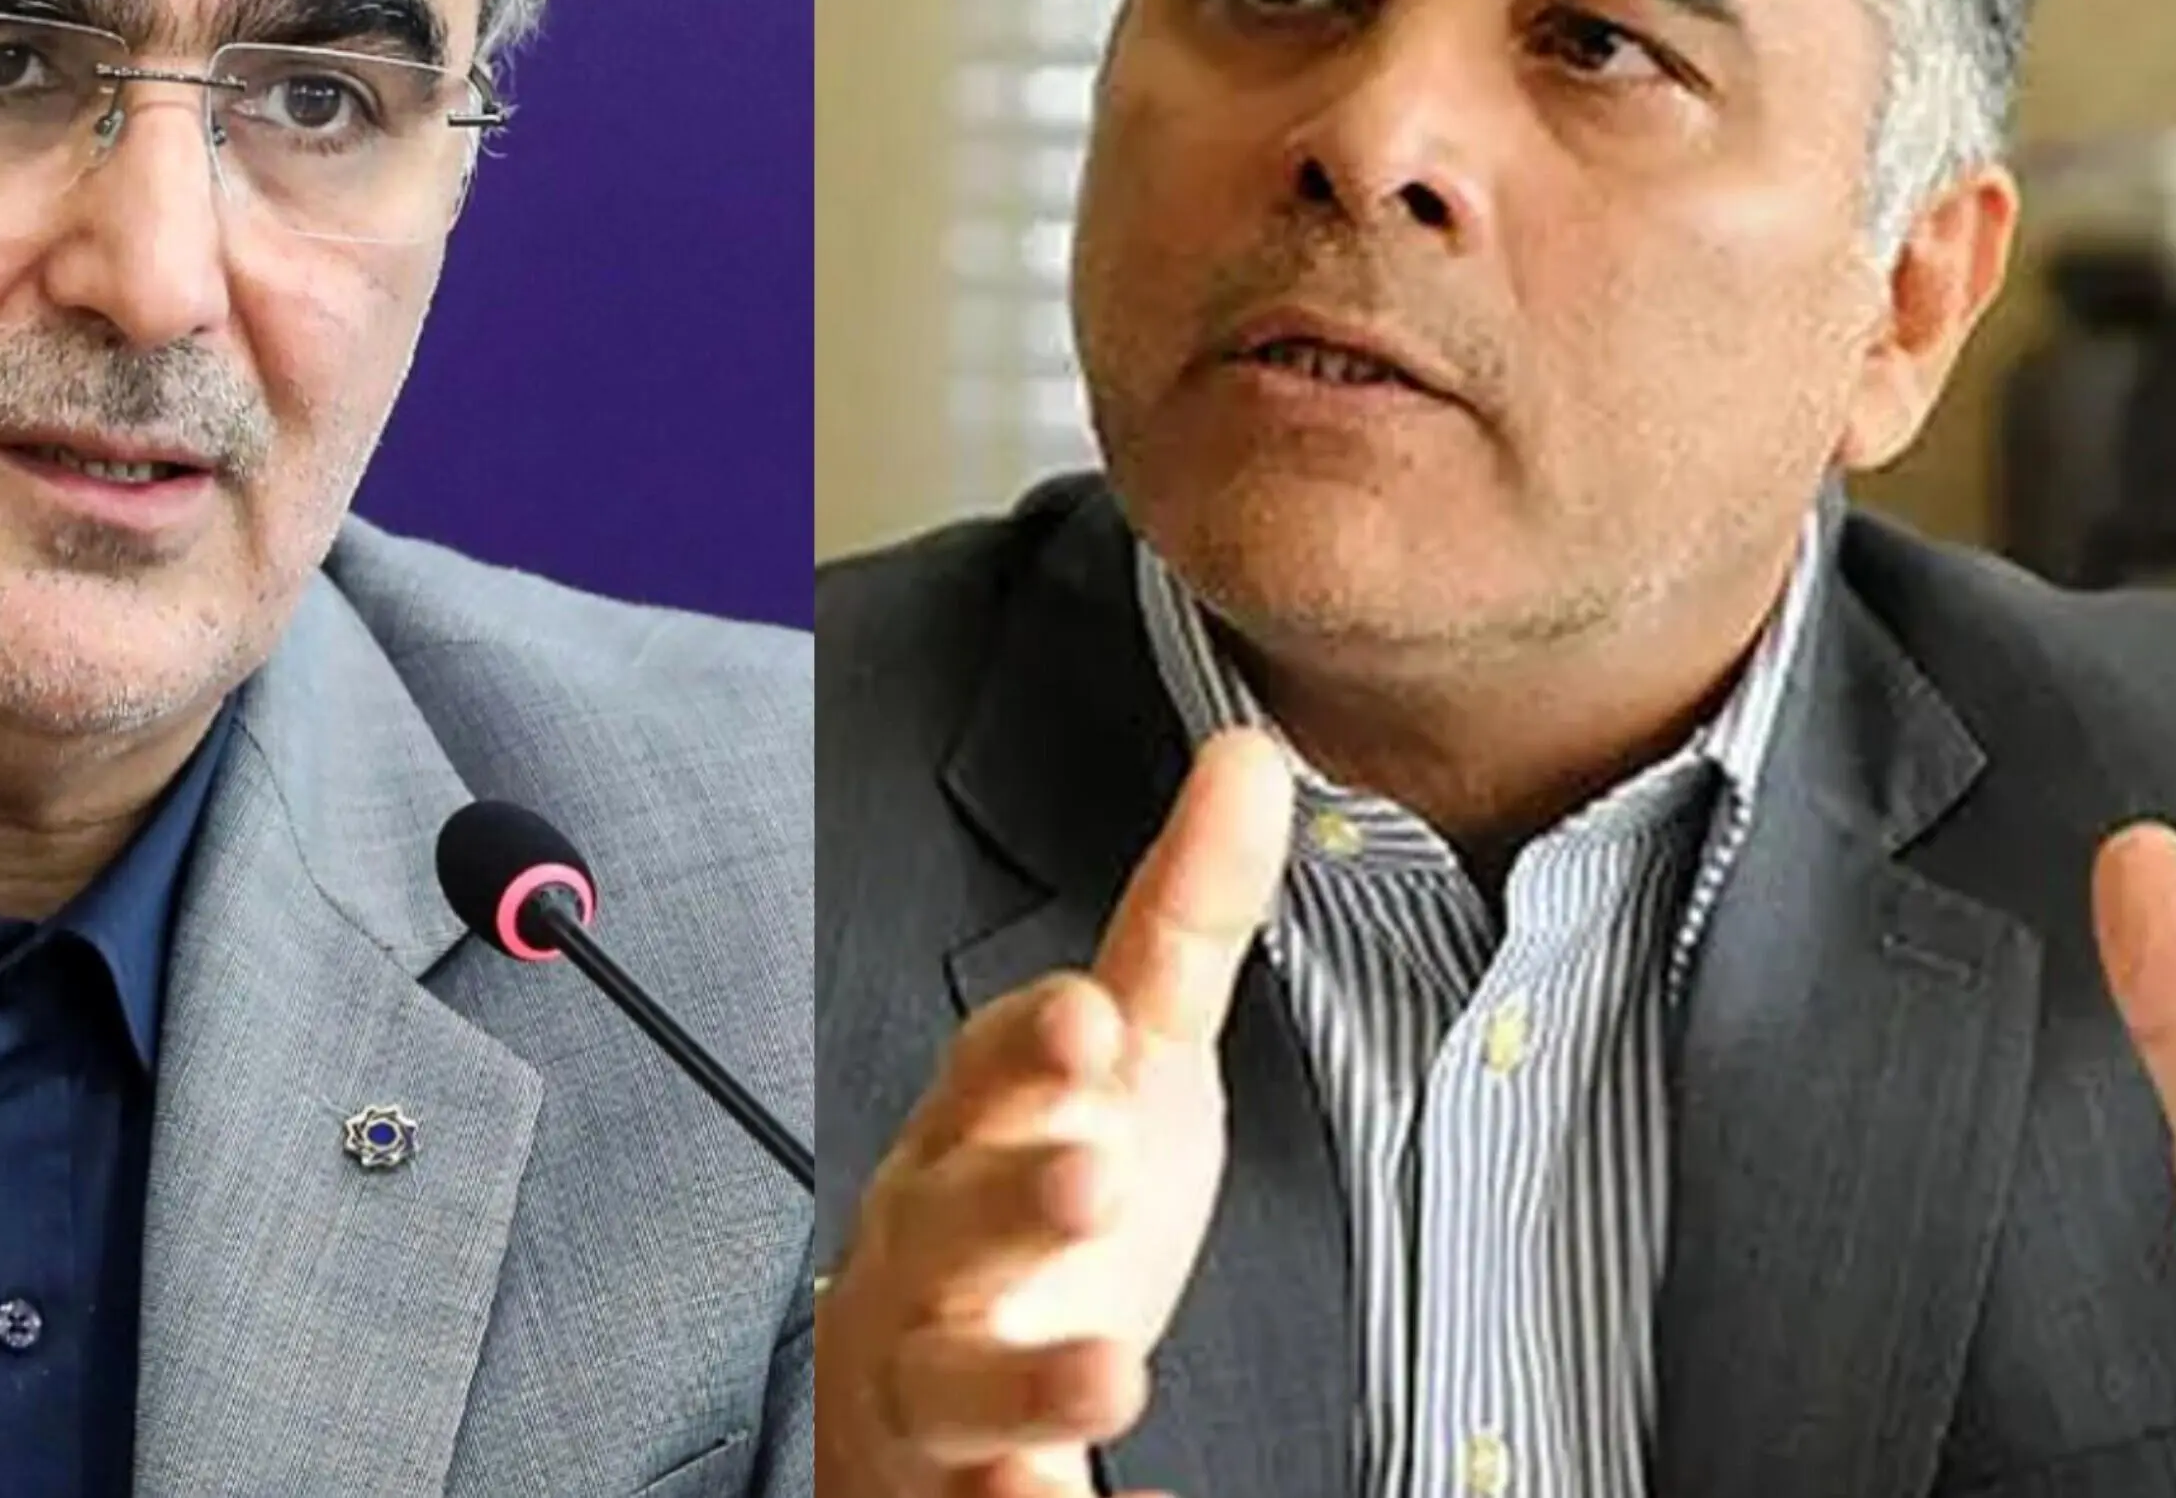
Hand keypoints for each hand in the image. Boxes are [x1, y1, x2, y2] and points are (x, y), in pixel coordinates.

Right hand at [817, 727, 1296, 1496]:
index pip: (984, 1072)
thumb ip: (1182, 919)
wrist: (923, 1404)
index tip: (1087, 1023)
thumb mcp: (1129, 1065)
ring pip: (948, 1379)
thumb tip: (1252, 752)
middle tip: (1091, 1175)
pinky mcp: (961, 1489)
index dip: (1028, 1050)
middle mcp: (933, 1250)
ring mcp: (936, 1378)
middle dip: (1011, 1195)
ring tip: (1110, 1381)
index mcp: (974, 1131)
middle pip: (949, 1216)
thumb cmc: (1038, 1205)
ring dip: (1022, 1381)